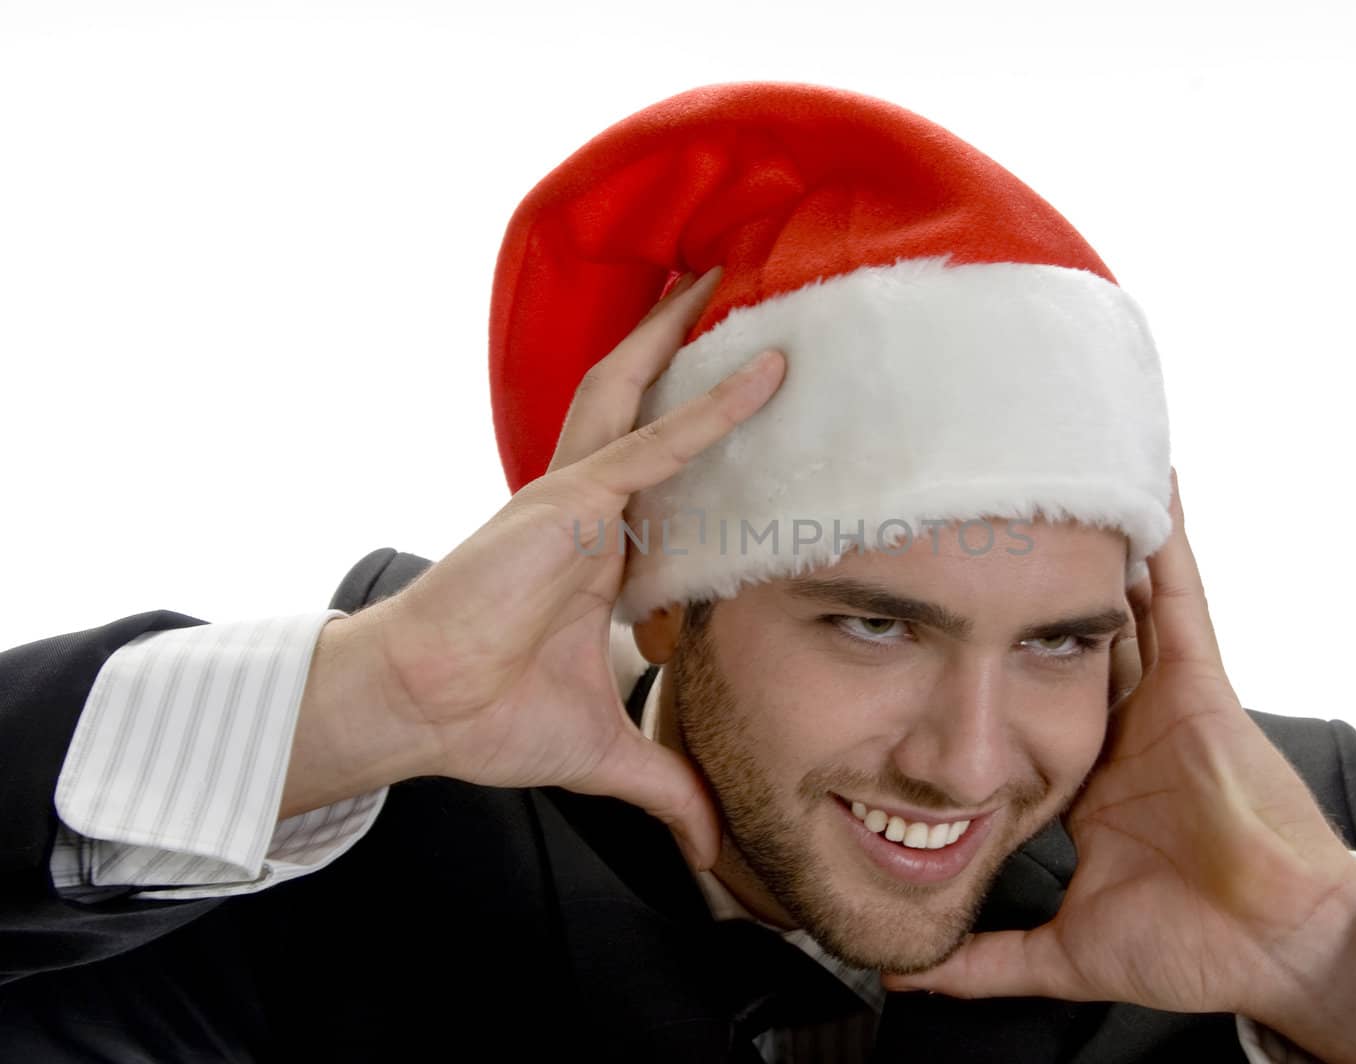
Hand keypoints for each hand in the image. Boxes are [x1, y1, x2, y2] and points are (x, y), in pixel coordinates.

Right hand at [285, 268, 784, 871]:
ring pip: (641, 397)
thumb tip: (715, 849)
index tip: (752, 402)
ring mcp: (576, 500)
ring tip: (727, 278)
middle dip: (678, 345)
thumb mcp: (608, 751)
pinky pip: (653, 447)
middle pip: (642, 405)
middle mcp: (587, 510)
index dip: (701, 432)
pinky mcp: (569, 507)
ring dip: (684, 337)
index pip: (660, 475)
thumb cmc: (490, 717)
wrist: (420, 714)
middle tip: (730, 291)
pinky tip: (763, 376)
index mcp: (597, 554)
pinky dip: (710, 412)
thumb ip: (668, 788)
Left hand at [884, 472, 1355, 1063]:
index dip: (989, 655)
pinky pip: (1180, 596)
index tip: (941, 612)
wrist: (1278, 948)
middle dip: (1032, 579)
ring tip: (1048, 470)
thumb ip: (985, 960)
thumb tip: (903, 973)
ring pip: (1118, 601)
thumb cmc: (1193, 948)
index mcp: (1088, 775)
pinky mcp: (1202, 684)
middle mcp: (1122, 724)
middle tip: (984, 512)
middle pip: (1068, 634)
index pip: (1029, 699)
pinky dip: (1166, 540)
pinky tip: (1149, 482)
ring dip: (1089, 541)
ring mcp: (1163, 698)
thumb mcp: (1064, 953)